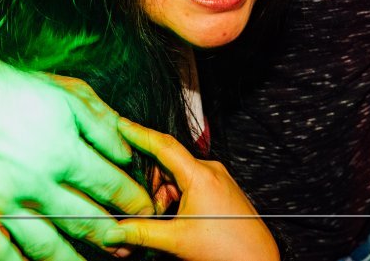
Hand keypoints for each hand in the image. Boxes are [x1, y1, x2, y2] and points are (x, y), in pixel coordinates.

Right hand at [0, 38, 152, 258]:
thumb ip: (103, 127)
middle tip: (129, 245)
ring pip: (45, 246)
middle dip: (112, 235)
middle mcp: (34, 182)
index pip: (110, 187)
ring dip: (73, 260)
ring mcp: (1, 201)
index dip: (133, 202)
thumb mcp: (70, 95)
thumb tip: (127, 157)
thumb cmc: (19, 89)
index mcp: (62, 151)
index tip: (146, 211)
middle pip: (83, 220)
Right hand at [110, 119, 278, 260]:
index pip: (164, 146)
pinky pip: (189, 186)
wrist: (258, 259)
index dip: (139, 133)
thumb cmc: (226, 248)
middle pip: (167, 166)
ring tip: (155, 222)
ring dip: (161, 197)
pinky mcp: (219, 190)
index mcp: (200, 175)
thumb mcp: (176, 240)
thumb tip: (111, 232)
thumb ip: (140, 233)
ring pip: (176, 179)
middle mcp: (210, 171)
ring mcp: (216, 179)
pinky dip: (174, 200)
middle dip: (148, 185)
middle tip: (134, 208)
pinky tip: (169, 221)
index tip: (121, 123)